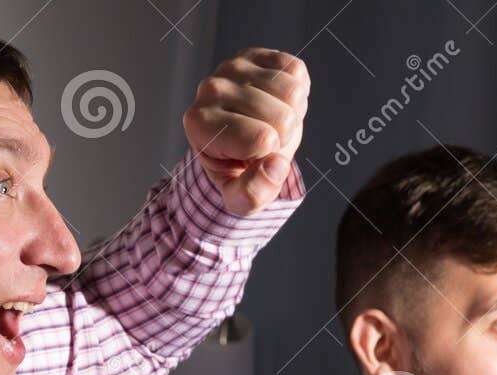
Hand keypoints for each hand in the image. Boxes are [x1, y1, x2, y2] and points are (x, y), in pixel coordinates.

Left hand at [183, 48, 309, 215]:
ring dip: (291, 113)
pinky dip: (297, 91)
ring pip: (292, 92)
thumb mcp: (240, 198)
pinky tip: (276, 102)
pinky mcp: (254, 53)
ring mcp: (232, 66)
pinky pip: (296, 71)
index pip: (262, 139)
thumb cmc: (237, 169)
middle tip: (264, 140)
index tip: (253, 156)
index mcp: (199, 125)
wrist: (238, 140)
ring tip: (269, 121)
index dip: (271, 155)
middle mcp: (210, 89)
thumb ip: (253, 193)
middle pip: (283, 117)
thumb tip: (275, 166)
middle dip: (284, 136)